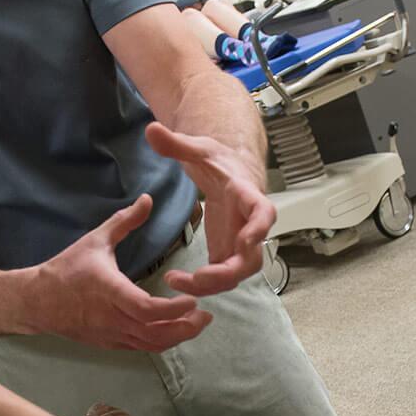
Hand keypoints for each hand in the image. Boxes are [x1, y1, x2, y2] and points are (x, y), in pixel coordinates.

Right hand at [26, 194, 212, 350]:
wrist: (37, 301)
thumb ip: (124, 221)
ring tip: (196, 323)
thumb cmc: (67, 268)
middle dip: (185, 327)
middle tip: (205, 315)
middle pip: (156, 333)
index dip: (174, 309)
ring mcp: (111, 334)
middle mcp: (112, 318)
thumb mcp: (95, 240)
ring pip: (151, 345)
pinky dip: (160, 342)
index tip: (194, 300)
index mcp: (110, 292)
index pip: (148, 309)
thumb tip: (148, 198)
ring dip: (177, 337)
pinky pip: (140, 348)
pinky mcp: (109, 343)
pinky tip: (174, 330)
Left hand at [144, 123, 275, 296]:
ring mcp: (240, 243)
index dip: (260, 228)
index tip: (248, 240)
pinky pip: (221, 278)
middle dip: (228, 272)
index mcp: (248, 196)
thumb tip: (151, 130)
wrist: (229, 172)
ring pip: (237, 274)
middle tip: (199, 278)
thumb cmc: (218, 161)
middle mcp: (250, 225)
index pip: (264, 212)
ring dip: (212, 285)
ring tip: (178, 282)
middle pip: (251, 257)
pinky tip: (177, 282)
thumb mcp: (197, 149)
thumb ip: (176, 144)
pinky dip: (203, 285)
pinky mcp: (227, 253)